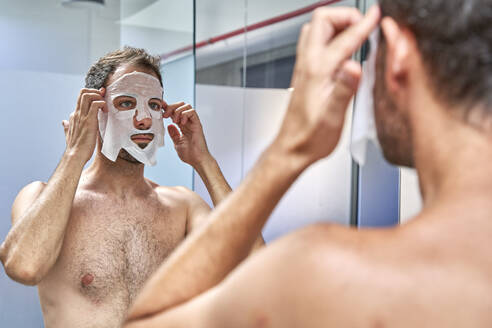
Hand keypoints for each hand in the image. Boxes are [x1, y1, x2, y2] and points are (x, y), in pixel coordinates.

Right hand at [62, 88, 106, 162]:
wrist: (75, 156)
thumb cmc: (75, 147)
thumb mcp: (69, 134)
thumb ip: (67, 127)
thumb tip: (63, 122)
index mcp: (74, 116)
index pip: (80, 98)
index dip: (91, 95)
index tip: (100, 99)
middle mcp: (77, 114)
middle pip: (83, 92)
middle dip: (95, 91)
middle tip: (103, 99)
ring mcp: (82, 116)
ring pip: (87, 95)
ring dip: (98, 96)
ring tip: (104, 105)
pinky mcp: (89, 121)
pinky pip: (95, 104)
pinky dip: (102, 103)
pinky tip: (105, 110)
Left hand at [162, 101, 211, 167]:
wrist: (198, 160)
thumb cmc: (190, 155)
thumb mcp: (177, 143)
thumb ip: (173, 134)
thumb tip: (169, 125)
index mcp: (182, 126)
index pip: (175, 112)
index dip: (167, 108)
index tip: (160, 109)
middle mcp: (188, 123)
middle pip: (180, 105)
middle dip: (171, 107)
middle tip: (165, 115)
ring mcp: (193, 123)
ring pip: (186, 106)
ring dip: (177, 110)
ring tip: (174, 120)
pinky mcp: (197, 124)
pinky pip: (192, 112)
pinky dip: (185, 114)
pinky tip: (182, 123)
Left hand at [274, 6, 379, 165]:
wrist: (293, 148)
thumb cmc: (310, 138)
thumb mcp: (332, 117)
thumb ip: (344, 89)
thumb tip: (355, 66)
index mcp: (316, 71)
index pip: (343, 38)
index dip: (363, 24)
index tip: (376, 18)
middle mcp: (307, 64)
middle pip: (322, 20)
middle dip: (345, 16)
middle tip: (364, 25)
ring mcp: (305, 67)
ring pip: (316, 30)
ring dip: (337, 25)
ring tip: (356, 34)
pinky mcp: (306, 74)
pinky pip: (316, 43)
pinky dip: (332, 37)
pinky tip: (345, 51)